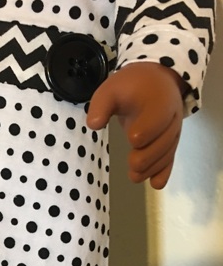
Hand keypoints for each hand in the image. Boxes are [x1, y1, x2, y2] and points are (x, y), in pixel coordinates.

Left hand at [86, 62, 186, 189]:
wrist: (155, 81)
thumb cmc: (130, 86)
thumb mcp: (111, 89)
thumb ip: (101, 106)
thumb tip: (93, 125)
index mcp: (158, 101)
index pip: (156, 119)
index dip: (145, 131)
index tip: (132, 138)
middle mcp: (171, 118)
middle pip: (163, 142)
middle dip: (147, 156)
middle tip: (131, 164)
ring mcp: (173, 131)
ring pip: (166, 153)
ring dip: (151, 168)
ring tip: (134, 176)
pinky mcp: (171, 141)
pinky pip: (170, 157)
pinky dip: (163, 172)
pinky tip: (155, 184)